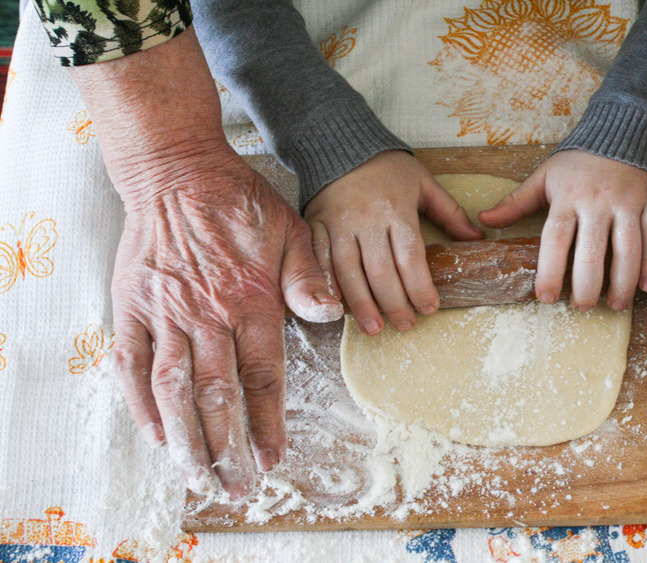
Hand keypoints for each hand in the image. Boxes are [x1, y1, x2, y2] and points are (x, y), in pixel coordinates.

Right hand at [69, 30, 339, 498]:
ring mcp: (166, 312)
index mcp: (251, 300)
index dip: (267, 421)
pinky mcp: (132, 306)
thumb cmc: (240, 202)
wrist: (177, 170)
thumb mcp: (293, 231)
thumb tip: (331, 315)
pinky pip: (132, 364)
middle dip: (229, 447)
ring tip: (197, 476)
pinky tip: (155, 434)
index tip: (274, 456)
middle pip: (217, 395)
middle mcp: (207, 314)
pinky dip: (140, 403)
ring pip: (173, 389)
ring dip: (185, 437)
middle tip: (238, 486)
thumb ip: (310, 278)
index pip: (262, 375)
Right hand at [304, 150, 481, 334]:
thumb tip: (477, 239)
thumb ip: (450, 213)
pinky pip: (320, 261)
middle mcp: (366, 220)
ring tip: (375, 328)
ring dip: (362, 305)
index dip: (420, 287)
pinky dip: (329, 286)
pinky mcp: (316, 226)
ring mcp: (338, 225)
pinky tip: (338, 308)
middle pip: (380, 272)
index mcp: (396, 210)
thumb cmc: (387, 167)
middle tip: (406, 325)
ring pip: (349, 273)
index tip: (430, 308)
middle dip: (395, 304)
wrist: (340, 144)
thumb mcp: (423, 183)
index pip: (410, 257)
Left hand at [479, 150, 646, 310]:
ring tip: (614, 304)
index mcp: (567, 197)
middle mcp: (598, 202)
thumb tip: (484, 219)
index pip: (555, 240)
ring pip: (627, 251)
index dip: (550, 272)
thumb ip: (516, 202)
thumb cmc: (579, 161)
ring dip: (622, 283)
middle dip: (586, 287)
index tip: (545, 297)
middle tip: (581, 307)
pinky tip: (646, 287)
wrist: (623, 129)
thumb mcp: (545, 176)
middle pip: (591, 253)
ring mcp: (628, 203)